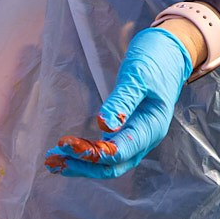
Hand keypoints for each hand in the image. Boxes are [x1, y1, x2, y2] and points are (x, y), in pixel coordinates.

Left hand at [46, 26, 192, 178]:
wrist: (168, 53)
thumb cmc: (155, 62)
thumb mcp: (138, 78)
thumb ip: (122, 102)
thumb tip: (103, 126)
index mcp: (151, 128)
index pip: (121, 151)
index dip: (92, 153)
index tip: (66, 144)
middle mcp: (144, 138)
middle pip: (113, 165)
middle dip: (82, 165)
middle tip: (52, 160)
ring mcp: (135, 136)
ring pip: (108, 161)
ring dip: (81, 163)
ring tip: (52, 159)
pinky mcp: (125, 130)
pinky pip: (106, 149)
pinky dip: (86, 152)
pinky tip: (67, 151)